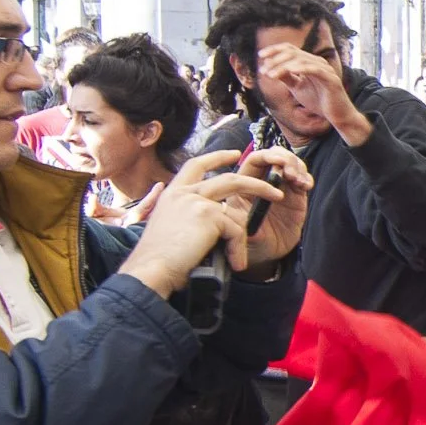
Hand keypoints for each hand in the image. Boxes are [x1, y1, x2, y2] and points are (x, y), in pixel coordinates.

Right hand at [117, 150, 280, 298]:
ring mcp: (195, 200)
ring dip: (250, 221)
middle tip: (274, 190)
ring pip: (237, 204)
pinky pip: (236, 230)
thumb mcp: (173, 230)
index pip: (196, 165)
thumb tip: (218, 223)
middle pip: (228, 178)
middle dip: (256, 183)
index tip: (234, 154)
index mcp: (172, 194)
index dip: (217, 158)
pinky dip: (238, 249)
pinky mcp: (207, 214)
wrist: (150, 270)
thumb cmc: (159, 260)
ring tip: (246, 245)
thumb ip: (192, 219)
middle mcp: (183, 192)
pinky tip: (234, 263)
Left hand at [236, 145, 312, 270]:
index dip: (266, 157)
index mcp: (245, 184)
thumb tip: (249, 217)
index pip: (254, 161)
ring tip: (299, 181)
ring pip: (291, 164)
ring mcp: (282, 187)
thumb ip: (246, 224)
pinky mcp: (297, 196)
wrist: (267, 254)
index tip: (278, 164)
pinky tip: (306, 185)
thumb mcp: (243, 234)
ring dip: (297, 167)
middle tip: (291, 171)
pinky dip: (306, 179)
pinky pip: (303, 180)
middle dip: (285, 158)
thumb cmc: (250, 241)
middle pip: (275, 156)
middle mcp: (264, 181)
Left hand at [256, 44, 369, 144]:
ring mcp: (325, 69)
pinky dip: (299, 68)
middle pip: (293, 52)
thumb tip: (270, 68)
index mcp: (310, 62)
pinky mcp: (330, 78)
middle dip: (276, 59)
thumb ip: (287, 77)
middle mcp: (318, 62)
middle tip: (264, 69)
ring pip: (300, 60)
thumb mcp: (297, 88)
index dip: (275, 50)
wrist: (337, 116)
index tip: (261, 56)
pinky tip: (287, 71)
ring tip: (270, 75)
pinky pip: (313, 69)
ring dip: (282, 66)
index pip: (290, 49)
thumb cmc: (319, 102)